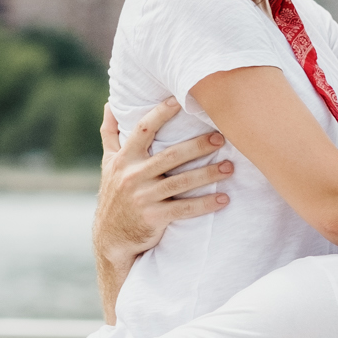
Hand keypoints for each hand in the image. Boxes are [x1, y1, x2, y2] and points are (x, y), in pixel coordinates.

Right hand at [93, 98, 233, 320]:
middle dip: (197, 146)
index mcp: (124, 158)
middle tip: (221, 137)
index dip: (160, 114)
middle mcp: (132, 175)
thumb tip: (110, 103)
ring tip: (230, 167)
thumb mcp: (108, 163)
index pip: (143, 130)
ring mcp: (143, 198)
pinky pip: (185, 209)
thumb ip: (110, 133)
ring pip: (181, 182)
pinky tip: (224, 198)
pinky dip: (206, 204)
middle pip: (170, 156)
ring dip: (208, 174)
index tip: (180, 101)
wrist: (110, 237)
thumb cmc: (114, 193)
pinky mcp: (154, 218)